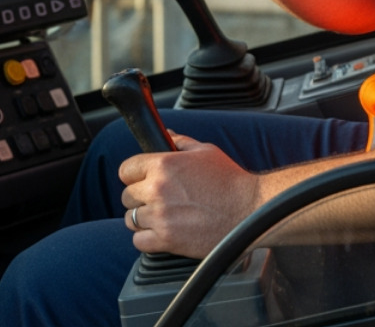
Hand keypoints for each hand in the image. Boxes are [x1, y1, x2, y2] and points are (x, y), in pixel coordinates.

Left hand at [119, 135, 258, 258]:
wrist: (248, 210)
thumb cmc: (229, 180)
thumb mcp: (205, 151)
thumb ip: (181, 141)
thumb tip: (167, 135)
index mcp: (163, 165)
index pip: (126, 170)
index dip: (133, 175)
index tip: (141, 180)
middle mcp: (157, 190)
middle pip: (126, 196)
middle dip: (139, 198)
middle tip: (156, 200)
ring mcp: (160, 216)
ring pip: (130, 219)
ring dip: (142, 219)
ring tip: (160, 217)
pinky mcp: (167, 239)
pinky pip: (139, 241)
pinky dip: (146, 239)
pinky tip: (161, 232)